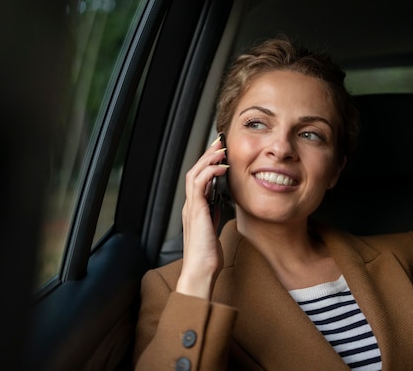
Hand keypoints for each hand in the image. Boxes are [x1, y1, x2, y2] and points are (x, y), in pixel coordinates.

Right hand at [176, 135, 228, 299]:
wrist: (201, 271)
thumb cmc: (208, 256)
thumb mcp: (213, 230)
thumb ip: (214, 216)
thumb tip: (219, 206)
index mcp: (195, 209)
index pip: (199, 179)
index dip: (208, 164)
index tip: (220, 154)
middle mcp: (191, 206)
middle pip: (194, 171)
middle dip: (207, 155)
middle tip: (220, 142)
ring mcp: (191, 208)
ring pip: (194, 173)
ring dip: (208, 159)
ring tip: (220, 148)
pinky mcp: (196, 211)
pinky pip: (199, 184)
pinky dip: (210, 172)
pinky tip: (221, 166)